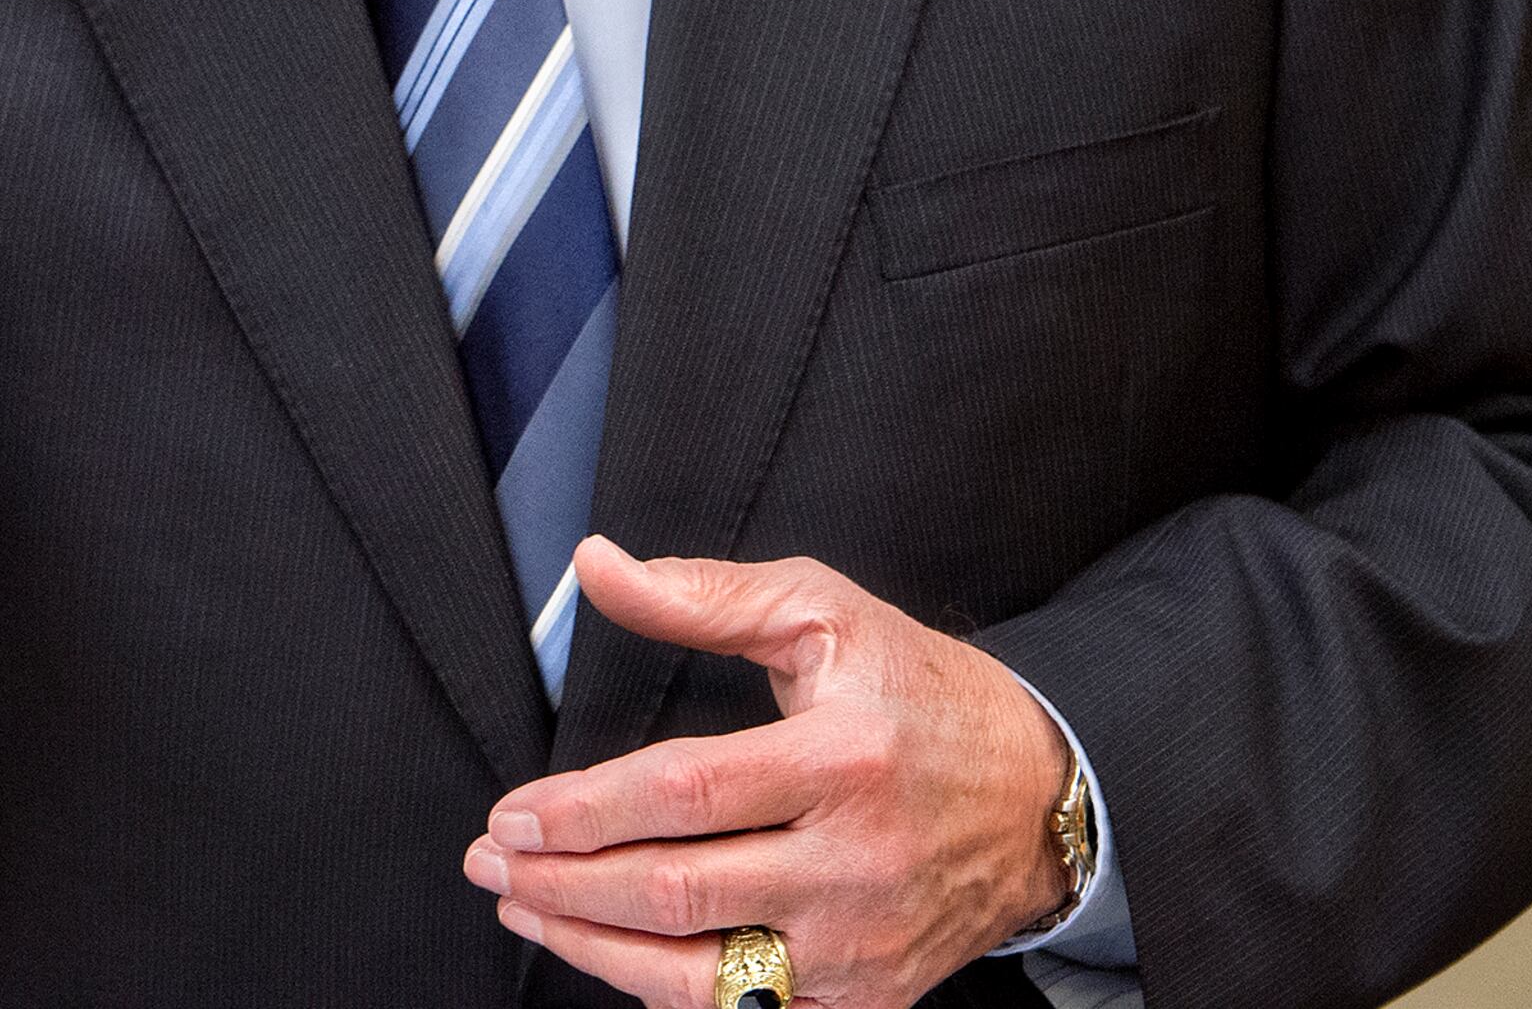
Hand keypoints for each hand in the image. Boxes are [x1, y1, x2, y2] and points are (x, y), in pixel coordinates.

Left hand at [460, 537, 1074, 1008]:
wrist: (1039, 795)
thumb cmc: (921, 695)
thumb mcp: (824, 613)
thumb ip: (702, 595)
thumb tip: (597, 567)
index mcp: (842, 760)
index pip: (684, 795)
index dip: (584, 811)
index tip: (514, 814)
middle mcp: (855, 865)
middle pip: (677, 893)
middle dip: (564, 883)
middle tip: (492, 861)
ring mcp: (862, 945)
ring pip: (699, 975)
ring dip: (591, 947)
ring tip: (525, 907)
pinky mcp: (870, 998)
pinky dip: (660, 989)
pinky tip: (607, 952)